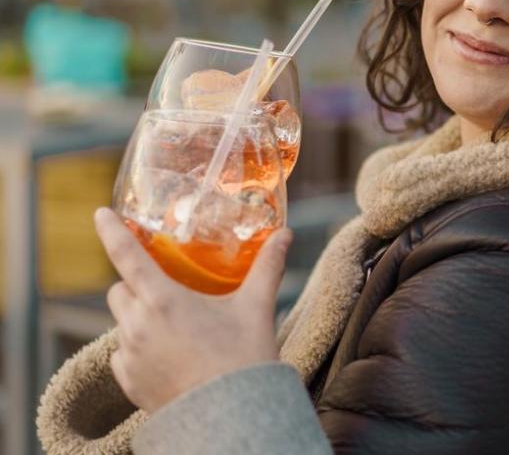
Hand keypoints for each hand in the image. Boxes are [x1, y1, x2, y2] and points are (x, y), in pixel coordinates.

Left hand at [94, 207, 291, 412]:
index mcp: (163, 300)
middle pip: (119, 290)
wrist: (231, 417)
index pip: (126, 256)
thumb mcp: (256, 307)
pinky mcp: (128, 382)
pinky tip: (169, 354)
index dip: (111, 231)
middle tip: (167, 290)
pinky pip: (123, 354)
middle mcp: (138, 325)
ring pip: (121, 323)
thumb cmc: (243, 359)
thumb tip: (284, 234)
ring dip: (139, 317)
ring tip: (175, 328)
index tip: (100, 214)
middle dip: (136, 285)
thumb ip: (267, 267)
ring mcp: (130, 355)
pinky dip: (139, 348)